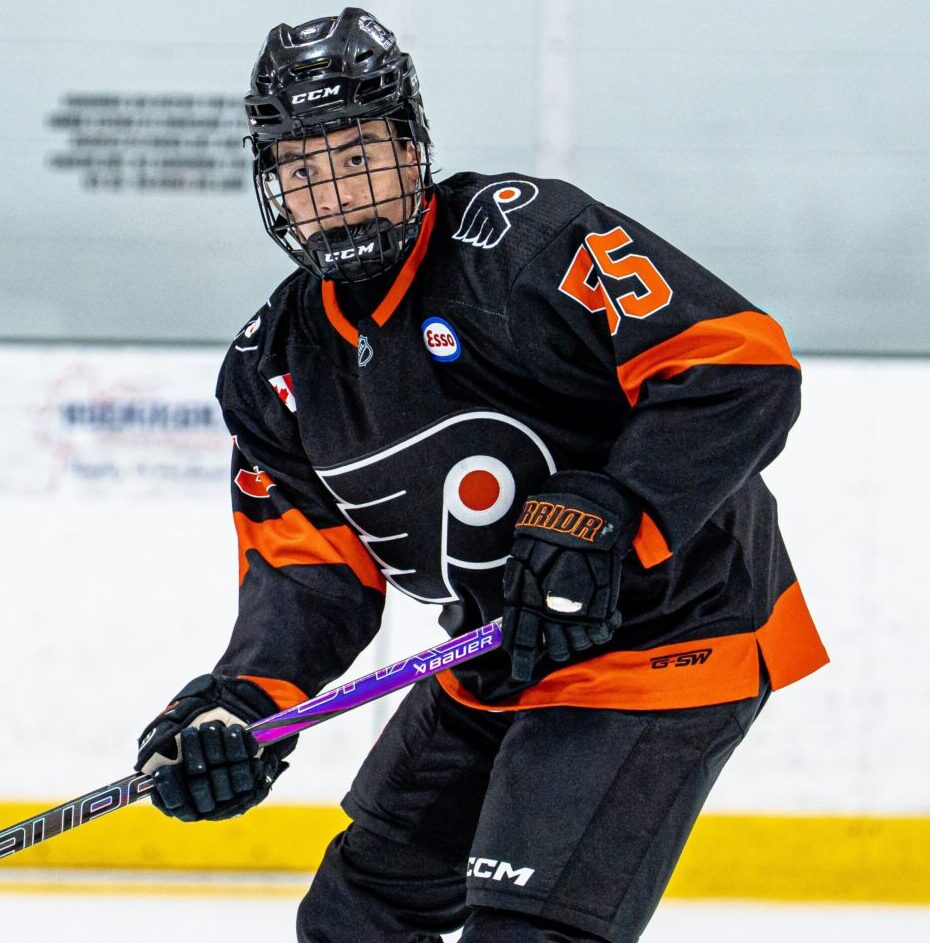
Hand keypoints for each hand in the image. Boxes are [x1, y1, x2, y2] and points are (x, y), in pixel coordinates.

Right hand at [135, 674, 294, 821]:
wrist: (230, 699)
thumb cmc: (193, 715)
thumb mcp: (167, 728)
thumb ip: (154, 749)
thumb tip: (147, 770)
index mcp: (184, 789)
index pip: (177, 805)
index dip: (170, 791)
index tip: (164, 770)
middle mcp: (207, 794)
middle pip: (199, 792)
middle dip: (193, 759)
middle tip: (190, 733)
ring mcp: (231, 786)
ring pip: (222, 782)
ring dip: (214, 749)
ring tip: (210, 727)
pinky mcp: (254, 773)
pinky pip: (246, 769)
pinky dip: (237, 746)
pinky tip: (232, 730)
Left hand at [502, 471, 638, 681]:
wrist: (580, 521)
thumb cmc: (547, 538)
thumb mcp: (521, 563)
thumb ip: (518, 593)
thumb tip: (513, 619)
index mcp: (525, 602)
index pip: (521, 643)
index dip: (521, 660)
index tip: (522, 671)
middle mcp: (549, 614)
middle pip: (557, 651)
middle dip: (558, 647)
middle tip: (562, 634)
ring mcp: (577, 614)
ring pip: (579, 646)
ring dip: (580, 637)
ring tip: (582, 619)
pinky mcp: (601, 609)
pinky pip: (602, 635)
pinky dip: (603, 629)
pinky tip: (602, 616)